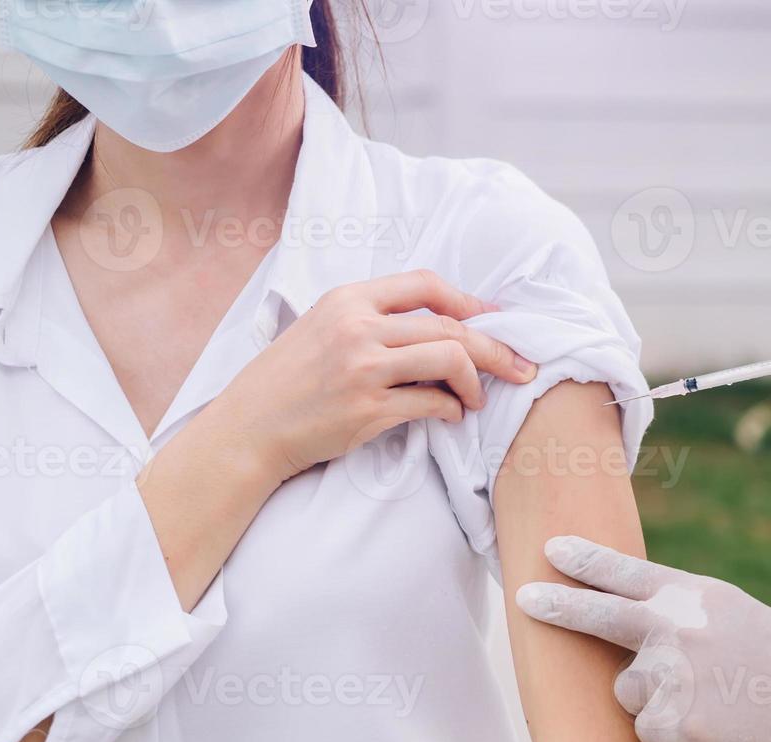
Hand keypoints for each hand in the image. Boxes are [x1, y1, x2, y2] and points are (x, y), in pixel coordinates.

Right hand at [211, 269, 537, 482]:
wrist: (250, 428)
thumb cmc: (290, 381)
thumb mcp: (323, 328)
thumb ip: (373, 320)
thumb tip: (442, 326)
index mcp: (348, 300)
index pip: (426, 283)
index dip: (470, 301)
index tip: (493, 319)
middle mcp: (357, 327)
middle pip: (450, 325)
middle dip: (496, 348)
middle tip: (520, 367)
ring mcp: (362, 368)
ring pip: (450, 359)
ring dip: (476, 382)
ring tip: (476, 398)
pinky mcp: (368, 410)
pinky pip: (433, 403)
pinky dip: (452, 410)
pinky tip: (451, 415)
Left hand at [516, 536, 770, 741]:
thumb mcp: (742, 621)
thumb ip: (689, 620)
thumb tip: (644, 635)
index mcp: (696, 596)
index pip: (626, 574)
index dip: (585, 562)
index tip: (552, 551)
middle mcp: (674, 627)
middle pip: (597, 617)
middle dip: (557, 606)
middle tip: (523, 598)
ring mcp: (669, 675)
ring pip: (628, 693)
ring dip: (656, 703)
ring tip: (713, 707)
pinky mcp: (670, 724)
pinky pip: (650, 732)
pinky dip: (676, 739)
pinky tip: (717, 734)